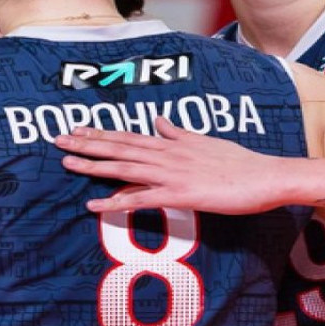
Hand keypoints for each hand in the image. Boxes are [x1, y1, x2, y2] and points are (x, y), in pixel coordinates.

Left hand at [54, 118, 290, 213]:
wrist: (266, 176)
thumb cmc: (240, 163)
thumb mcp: (205, 141)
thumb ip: (178, 133)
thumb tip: (159, 120)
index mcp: (172, 143)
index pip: (129, 135)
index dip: (102, 133)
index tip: (77, 128)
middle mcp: (167, 155)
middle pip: (119, 148)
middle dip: (87, 144)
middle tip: (58, 140)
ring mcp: (172, 174)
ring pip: (124, 168)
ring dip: (94, 165)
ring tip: (67, 163)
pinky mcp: (180, 195)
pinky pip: (141, 200)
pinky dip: (116, 202)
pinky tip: (94, 205)